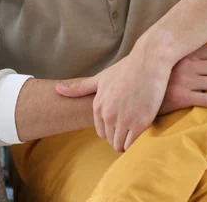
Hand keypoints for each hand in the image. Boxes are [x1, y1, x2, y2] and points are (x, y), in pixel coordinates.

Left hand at [56, 40, 171, 152]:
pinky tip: (141, 130)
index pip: (100, 131)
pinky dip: (136, 142)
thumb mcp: (101, 78)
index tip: (121, 120)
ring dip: (126, 141)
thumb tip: (57, 89)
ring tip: (136, 128)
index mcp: (98, 105)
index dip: (111, 128)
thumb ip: (80, 88)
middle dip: (118, 135)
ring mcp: (123, 119)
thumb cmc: (127, 68)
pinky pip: (132, 144)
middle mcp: (108, 114)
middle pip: (110, 139)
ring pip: (120, 145)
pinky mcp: (139, 123)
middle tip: (130, 123)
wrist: (149, 61)